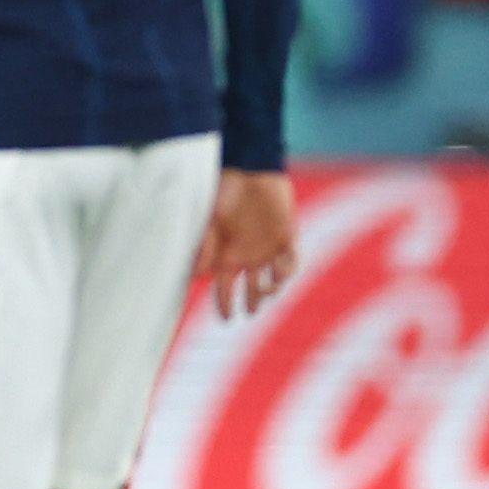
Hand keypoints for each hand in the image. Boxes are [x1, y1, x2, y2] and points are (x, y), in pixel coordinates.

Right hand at [194, 169, 298, 320]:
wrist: (252, 171)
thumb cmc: (226, 193)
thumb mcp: (212, 222)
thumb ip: (206, 249)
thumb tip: (197, 276)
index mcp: (228, 254)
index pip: (224, 286)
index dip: (224, 303)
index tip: (225, 318)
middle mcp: (248, 255)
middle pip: (250, 288)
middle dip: (250, 302)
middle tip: (249, 313)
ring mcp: (269, 249)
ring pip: (273, 280)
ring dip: (270, 290)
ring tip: (264, 291)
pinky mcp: (287, 238)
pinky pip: (291, 262)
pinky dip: (287, 271)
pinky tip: (278, 274)